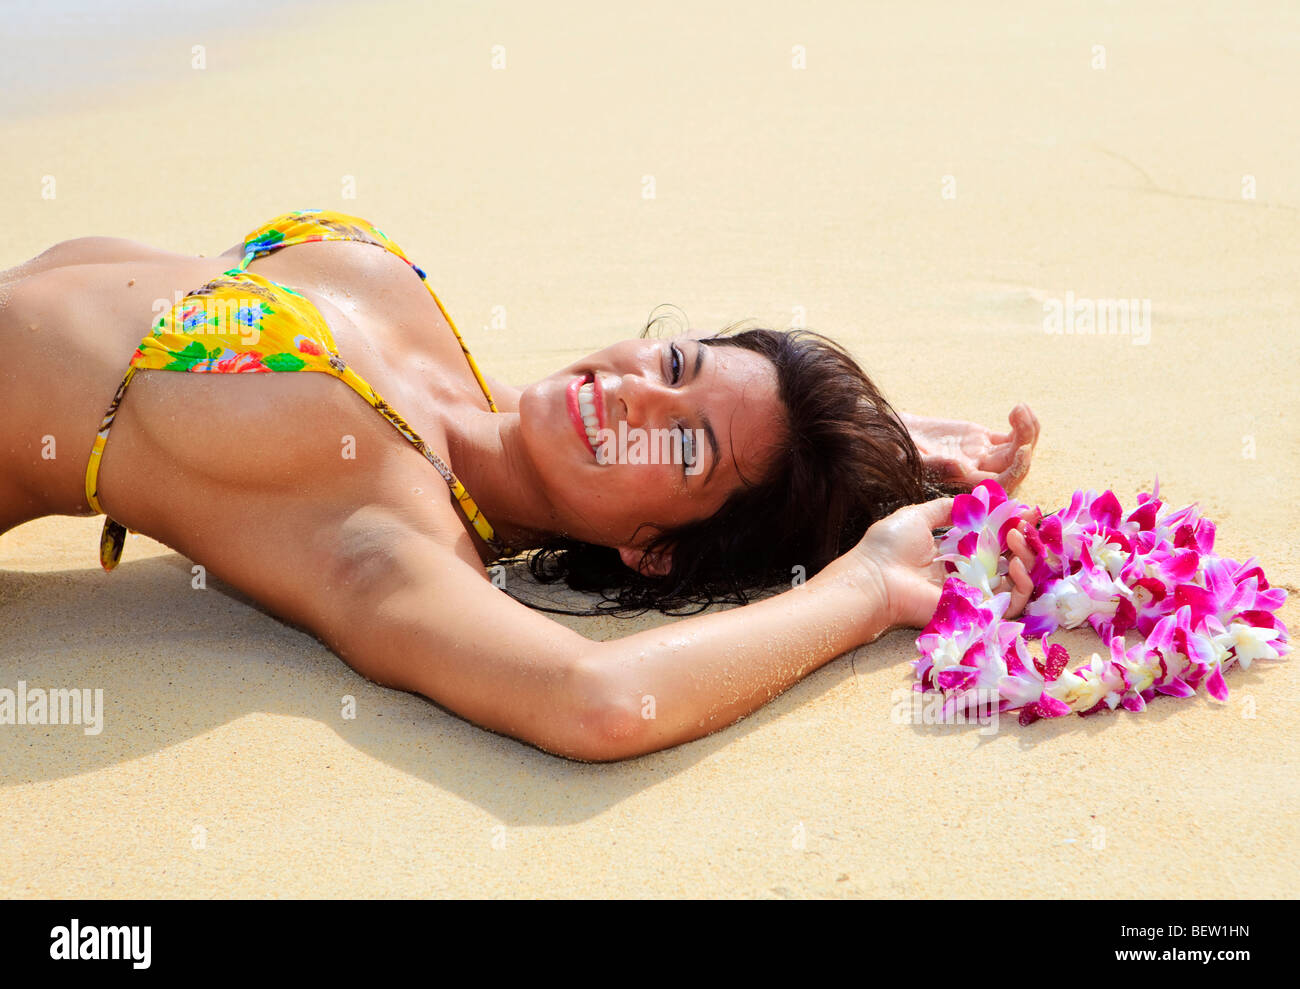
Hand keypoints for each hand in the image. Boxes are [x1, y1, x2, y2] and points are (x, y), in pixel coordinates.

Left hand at [853, 497, 1036, 629]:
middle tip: (1028, 521)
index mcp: (954, 554)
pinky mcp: (977, 612)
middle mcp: (968, 574)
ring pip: (1018, 582)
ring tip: (1017, 538)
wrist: (874, 579)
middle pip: (1011, 560)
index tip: (1026, 510)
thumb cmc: (888, 548)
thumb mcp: (917, 516)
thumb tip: (972, 499)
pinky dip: (1023, 585)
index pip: (994, 541)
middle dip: (1026, 539)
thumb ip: (945, 509)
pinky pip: (1013, 604)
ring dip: (1028, 558)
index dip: (1013, 525)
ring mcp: (974, 594)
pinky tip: (1015, 564)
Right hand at [902, 404, 1039, 494]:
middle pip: (1013, 467)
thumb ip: (935, 464)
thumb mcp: (910, 454)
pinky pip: (1011, 436)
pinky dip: (1020, 423)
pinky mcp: (981, 439)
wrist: (890, 434)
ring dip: (1026, 430)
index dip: (1015, 472)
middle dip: (1025, 443)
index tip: (1022, 451)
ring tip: (1019, 408)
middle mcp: (976, 472)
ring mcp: (981, 455)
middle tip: (1021, 417)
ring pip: (1016, 449)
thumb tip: (963, 468)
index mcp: (961, 482)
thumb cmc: (894, 448)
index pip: (998, 485)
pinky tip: (1018, 408)